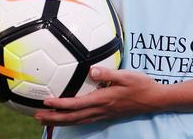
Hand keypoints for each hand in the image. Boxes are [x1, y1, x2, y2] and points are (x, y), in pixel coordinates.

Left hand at [35, 67, 164, 125]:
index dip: (60, 104)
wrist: (155, 99)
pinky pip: (85, 120)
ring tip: (45, 120)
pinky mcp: (107, 114)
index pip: (77, 104)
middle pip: (73, 117)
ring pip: (78, 121)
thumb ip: (109, 74)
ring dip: (61, 121)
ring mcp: (104, 114)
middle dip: (54, 117)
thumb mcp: (127, 75)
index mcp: (103, 99)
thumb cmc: (142, 85)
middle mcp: (101, 109)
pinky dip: (73, 121)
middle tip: (37, 117)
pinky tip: (68, 119)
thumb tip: (92, 70)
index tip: (45, 102)